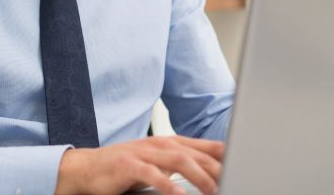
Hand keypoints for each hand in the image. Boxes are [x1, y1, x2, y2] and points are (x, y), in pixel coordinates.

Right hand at [54, 135, 223, 194]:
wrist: (87, 168)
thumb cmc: (125, 168)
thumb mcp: (158, 163)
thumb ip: (182, 164)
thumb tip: (210, 173)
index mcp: (171, 143)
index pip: (205, 146)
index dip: (226, 156)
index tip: (245, 164)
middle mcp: (160, 144)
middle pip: (196, 154)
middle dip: (217, 168)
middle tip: (234, 180)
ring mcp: (144, 152)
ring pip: (178, 160)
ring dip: (198, 175)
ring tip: (213, 189)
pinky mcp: (129, 165)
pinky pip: (152, 174)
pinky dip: (167, 184)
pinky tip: (178, 194)